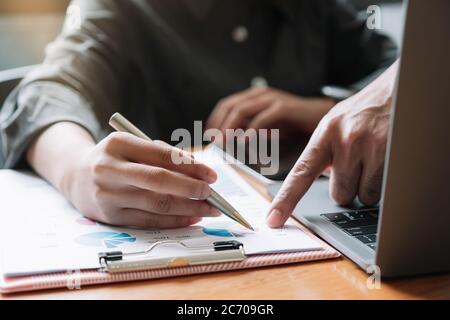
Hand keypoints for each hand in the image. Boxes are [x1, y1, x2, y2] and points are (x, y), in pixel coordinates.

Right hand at [62, 132, 219, 228]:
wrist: (75, 176)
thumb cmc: (116, 159)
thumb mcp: (132, 146)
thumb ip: (161, 155)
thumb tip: (199, 173)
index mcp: (118, 143)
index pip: (161, 155)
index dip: (190, 166)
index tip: (212, 175)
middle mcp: (109, 168)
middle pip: (158, 180)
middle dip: (190, 188)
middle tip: (211, 194)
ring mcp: (107, 194)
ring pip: (156, 203)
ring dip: (187, 208)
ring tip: (208, 209)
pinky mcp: (109, 216)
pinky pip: (148, 221)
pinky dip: (173, 221)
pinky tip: (190, 219)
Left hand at [206, 87, 335, 136]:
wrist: (322, 116)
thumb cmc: (294, 124)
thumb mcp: (267, 128)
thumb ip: (250, 132)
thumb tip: (231, 143)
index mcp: (254, 98)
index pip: (226, 105)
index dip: (214, 120)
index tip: (208, 136)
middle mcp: (260, 95)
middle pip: (230, 106)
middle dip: (218, 124)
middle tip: (212, 141)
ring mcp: (272, 99)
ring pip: (242, 109)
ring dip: (229, 127)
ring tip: (223, 142)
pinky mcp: (285, 107)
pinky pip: (263, 117)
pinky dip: (252, 130)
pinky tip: (246, 141)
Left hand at [266, 62, 397, 227]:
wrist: (398, 91)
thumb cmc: (364, 111)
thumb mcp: (335, 125)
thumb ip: (322, 153)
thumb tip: (310, 184)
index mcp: (324, 134)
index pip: (300, 173)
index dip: (286, 200)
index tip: (274, 220)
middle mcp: (343, 140)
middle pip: (338, 194)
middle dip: (348, 186)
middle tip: (357, 165)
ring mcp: (368, 147)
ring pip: (361, 196)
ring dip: (366, 186)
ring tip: (373, 159)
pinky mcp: (390, 154)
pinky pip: (380, 191)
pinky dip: (382, 184)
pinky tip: (385, 162)